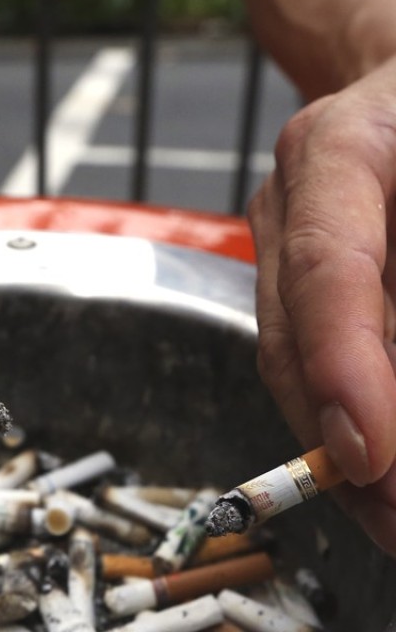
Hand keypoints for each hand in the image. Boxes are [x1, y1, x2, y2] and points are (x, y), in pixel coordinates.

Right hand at [249, 59, 395, 553]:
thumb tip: (394, 380)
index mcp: (335, 147)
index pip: (327, 264)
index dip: (344, 363)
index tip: (373, 454)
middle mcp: (289, 198)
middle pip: (290, 329)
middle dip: (340, 433)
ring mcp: (278, 234)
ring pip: (285, 352)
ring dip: (335, 442)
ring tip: (391, 515)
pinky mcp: (289, 267)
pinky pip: (300, 346)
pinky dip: (335, 410)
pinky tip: (370, 461)